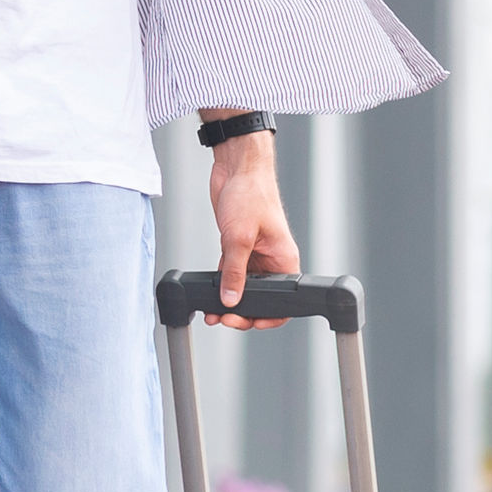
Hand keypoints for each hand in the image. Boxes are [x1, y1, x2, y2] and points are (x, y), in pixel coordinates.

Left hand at [204, 127, 296, 329]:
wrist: (236, 168)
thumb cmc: (250, 194)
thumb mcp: (239, 237)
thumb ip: (234, 272)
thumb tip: (230, 299)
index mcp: (284, 260)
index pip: (284, 301)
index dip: (268, 318)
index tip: (249, 323)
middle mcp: (271, 260)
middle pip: (261, 299)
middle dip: (242, 312)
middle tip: (223, 318)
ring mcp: (254, 255)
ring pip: (242, 288)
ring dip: (228, 301)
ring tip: (212, 313)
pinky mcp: (237, 247)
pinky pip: (230, 274)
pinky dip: (220, 285)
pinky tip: (208, 294)